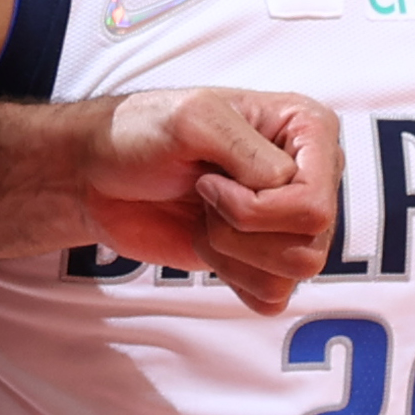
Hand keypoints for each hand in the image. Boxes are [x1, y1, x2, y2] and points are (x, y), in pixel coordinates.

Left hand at [81, 89, 340, 310]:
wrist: (99, 175)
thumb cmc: (141, 133)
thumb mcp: (192, 118)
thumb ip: (245, 149)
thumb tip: (285, 187)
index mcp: (308, 130)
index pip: (316, 203)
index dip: (257, 208)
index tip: (208, 180)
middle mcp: (310, 175)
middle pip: (312, 241)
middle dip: (240, 229)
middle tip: (202, 195)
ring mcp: (288, 220)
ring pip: (296, 272)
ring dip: (233, 251)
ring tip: (203, 216)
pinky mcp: (263, 258)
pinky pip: (273, 296)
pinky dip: (232, 275)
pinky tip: (206, 241)